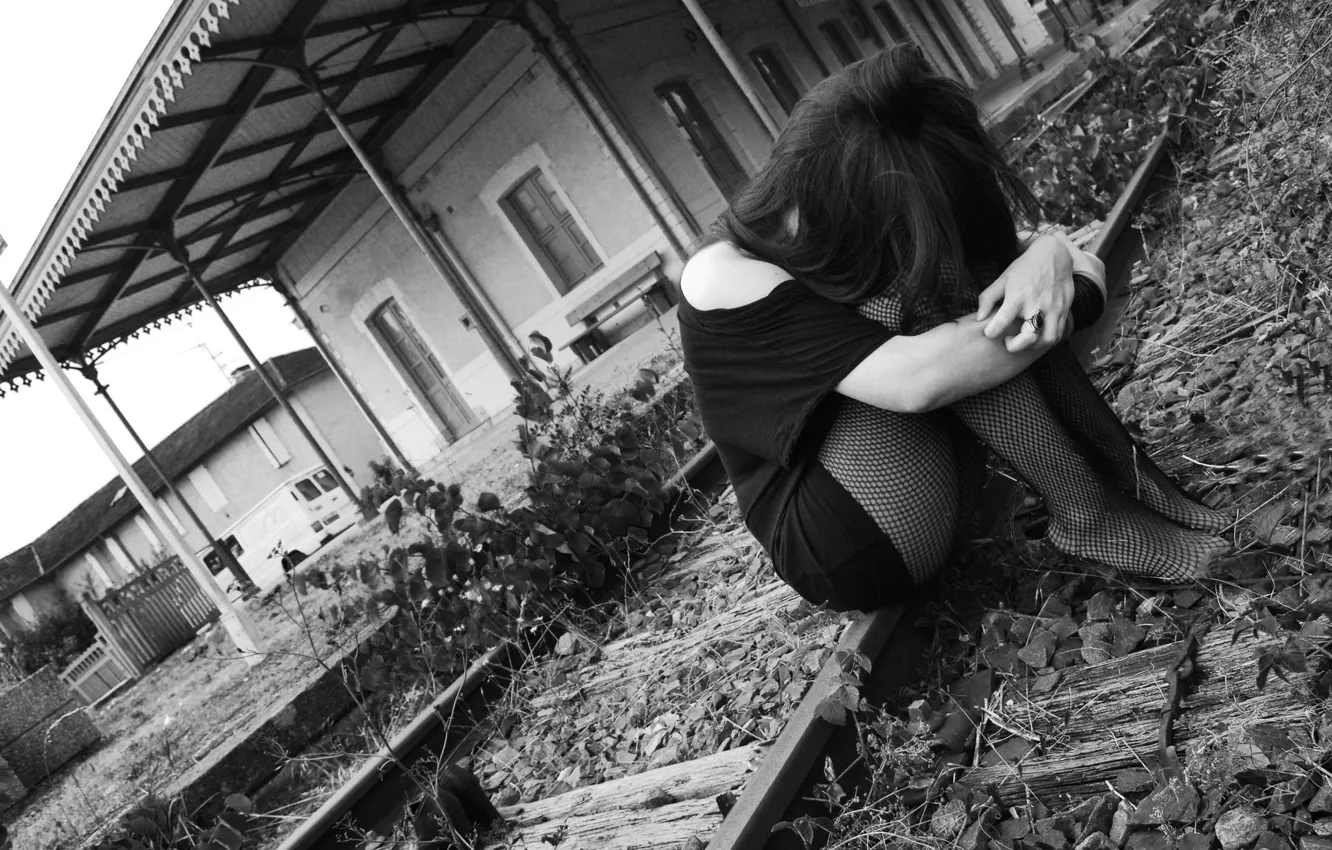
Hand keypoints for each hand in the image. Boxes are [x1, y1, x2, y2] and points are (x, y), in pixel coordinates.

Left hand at [975, 234, 1074, 351]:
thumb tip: (979, 318)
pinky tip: (1038, 335)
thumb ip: (988, 298)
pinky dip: (1047, 339)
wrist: (1054, 255)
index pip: (1001, 322)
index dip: (992, 332)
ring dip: (1034, 346)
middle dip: (1015, 346)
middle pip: (1029, 337)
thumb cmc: (1024, 268)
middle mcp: (1036, 305)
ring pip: (1047, 339)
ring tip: (1025, 339)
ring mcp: (1053, 309)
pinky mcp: (1064, 310)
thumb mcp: (1003, 279)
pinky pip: (1059, 333)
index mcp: (1017, 297)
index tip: (990, 332)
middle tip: (1008, 340)